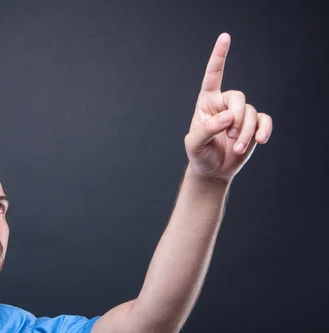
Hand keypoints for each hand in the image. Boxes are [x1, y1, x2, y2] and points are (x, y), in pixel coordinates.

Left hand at [184, 33, 272, 181]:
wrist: (213, 170)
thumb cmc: (200, 154)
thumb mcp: (194, 144)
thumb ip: (207, 129)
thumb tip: (228, 117)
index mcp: (206, 102)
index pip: (213, 76)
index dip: (219, 57)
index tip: (225, 37)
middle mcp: (224, 104)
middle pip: (238, 96)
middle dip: (236, 117)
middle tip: (231, 135)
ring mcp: (240, 114)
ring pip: (250, 112)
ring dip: (246, 131)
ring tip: (236, 147)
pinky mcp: (254, 125)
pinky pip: (264, 120)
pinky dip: (264, 130)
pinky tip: (260, 141)